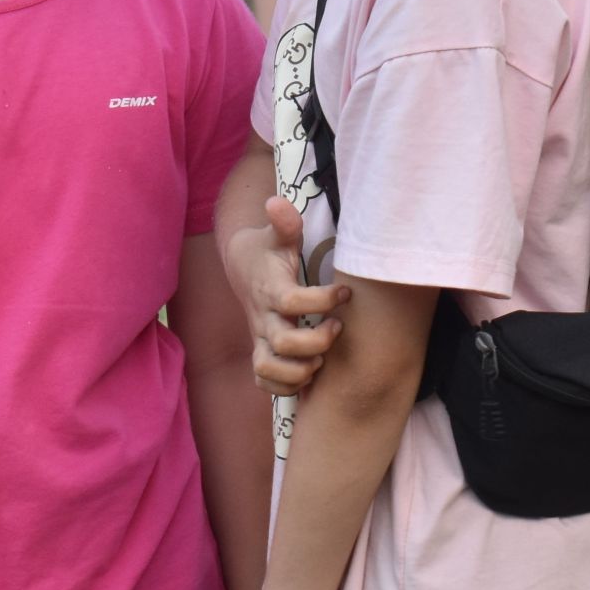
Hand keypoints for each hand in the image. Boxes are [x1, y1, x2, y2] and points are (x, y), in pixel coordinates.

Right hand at [222, 197, 349, 391]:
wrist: (243, 267)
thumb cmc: (268, 250)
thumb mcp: (277, 234)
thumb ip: (284, 223)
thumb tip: (276, 202)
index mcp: (270, 289)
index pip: (292, 302)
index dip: (323, 300)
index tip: (346, 290)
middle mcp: (263, 317)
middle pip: (283, 342)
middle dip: (317, 341)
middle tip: (338, 326)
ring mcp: (260, 338)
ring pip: (269, 368)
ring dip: (301, 370)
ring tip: (324, 358)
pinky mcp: (262, 351)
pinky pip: (264, 382)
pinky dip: (285, 386)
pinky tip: (309, 372)